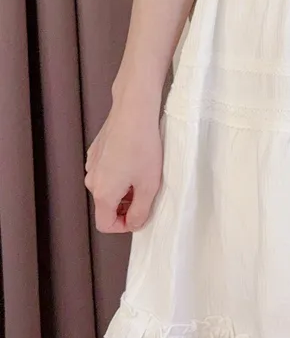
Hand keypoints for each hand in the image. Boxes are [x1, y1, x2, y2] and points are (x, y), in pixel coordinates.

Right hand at [85, 89, 163, 233]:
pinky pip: (106, 172)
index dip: (124, 226)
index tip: (141, 215)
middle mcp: (91, 181)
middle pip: (106, 206)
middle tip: (147, 193)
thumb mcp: (149, 185)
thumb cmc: (143, 147)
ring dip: (124, 189)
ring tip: (143, 174)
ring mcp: (91, 165)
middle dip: (126, 206)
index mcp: (102, 193)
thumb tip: (134, 224)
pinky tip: (134, 160)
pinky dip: (119, 174)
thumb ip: (141, 211)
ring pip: (106, 189)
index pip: (105, 225)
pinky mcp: (95, 152)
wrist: (133, 111)